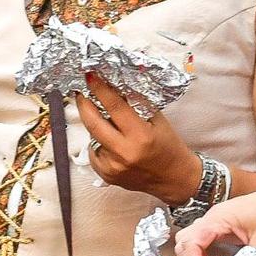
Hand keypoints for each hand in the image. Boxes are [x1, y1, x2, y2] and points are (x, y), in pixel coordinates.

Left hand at [75, 75, 201, 202]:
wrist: (174, 179)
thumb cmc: (169, 147)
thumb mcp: (158, 121)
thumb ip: (136, 105)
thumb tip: (114, 85)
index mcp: (140, 136)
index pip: (114, 107)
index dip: (100, 89)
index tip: (90, 76)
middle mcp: (124, 153)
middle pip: (93, 123)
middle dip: (83, 105)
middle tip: (80, 93)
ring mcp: (113, 167)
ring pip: (91, 137)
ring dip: (94, 125)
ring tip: (106, 121)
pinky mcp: (106, 176)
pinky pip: (93, 152)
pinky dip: (98, 143)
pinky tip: (110, 142)